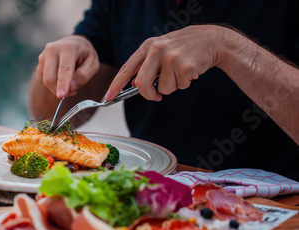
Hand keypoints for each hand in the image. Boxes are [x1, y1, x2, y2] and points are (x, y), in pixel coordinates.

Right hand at [36, 35, 99, 98]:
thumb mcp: (93, 64)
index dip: (62, 84)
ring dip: (58, 86)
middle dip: (59, 90)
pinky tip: (62, 76)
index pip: (64, 69)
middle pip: (50, 77)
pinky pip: (45, 78)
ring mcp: (44, 55)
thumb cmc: (85, 54)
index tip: (61, 95)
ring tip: (70, 80)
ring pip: (47, 79)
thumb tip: (71, 87)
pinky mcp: (40, 61)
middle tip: (73, 92)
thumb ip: (84, 76)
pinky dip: (54, 82)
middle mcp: (52, 49)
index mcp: (68, 47)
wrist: (75, 43)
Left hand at [105, 25, 226, 100]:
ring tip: (180, 72)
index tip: (108, 98)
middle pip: (142, 84)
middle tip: (156, 96)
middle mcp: (157, 49)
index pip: (127, 68)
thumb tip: (135, 84)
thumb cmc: (183, 48)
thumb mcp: (161, 51)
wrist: (212, 40)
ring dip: (172, 87)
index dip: (116, 85)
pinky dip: (184, 84)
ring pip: (163, 89)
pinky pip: (179, 87)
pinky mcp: (185, 66)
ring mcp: (171, 57)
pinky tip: (190, 71)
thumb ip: (147, 66)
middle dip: (149, 95)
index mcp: (148, 46)